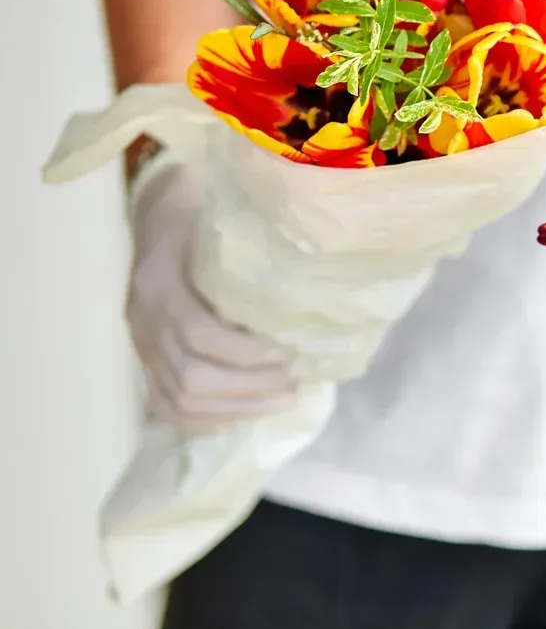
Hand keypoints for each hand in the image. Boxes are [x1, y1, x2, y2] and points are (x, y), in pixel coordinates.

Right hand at [126, 156, 297, 432]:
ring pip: (178, 398)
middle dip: (248, 388)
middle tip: (295, 383)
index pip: (197, 333)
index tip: (288, 353)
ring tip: (282, 399)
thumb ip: (257, 241)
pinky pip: (163, 404)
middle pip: (190, 376)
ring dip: (236, 407)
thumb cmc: (201, 210)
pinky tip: (238, 416)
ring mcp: (140, 343)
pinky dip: (202, 418)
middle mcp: (144, 319)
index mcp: (161, 282)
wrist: (156, 210)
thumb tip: (322, 262)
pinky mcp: (144, 359)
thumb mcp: (224, 217)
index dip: (244, 352)